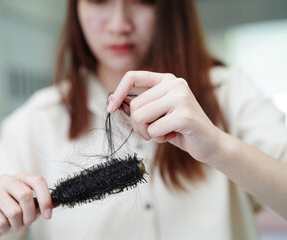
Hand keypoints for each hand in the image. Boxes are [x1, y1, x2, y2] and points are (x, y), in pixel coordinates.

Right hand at [0, 174, 51, 238]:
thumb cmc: (10, 213)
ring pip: (13, 211)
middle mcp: (6, 180)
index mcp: (21, 178)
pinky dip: (4, 228)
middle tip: (27, 223)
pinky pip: (0, 220)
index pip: (37, 180)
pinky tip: (2, 226)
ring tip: (13, 224)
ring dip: (17, 224)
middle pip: (25, 195)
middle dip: (30, 214)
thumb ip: (39, 206)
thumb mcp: (27, 209)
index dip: (45, 198)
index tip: (48, 215)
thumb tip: (54, 205)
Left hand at [107, 71, 223, 164]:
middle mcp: (174, 84)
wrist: (209, 143)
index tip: (110, 107)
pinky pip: (153, 130)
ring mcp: (181, 97)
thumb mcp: (156, 114)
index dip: (118, 92)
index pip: (132, 76)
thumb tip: (112, 101)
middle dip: (139, 124)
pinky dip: (159, 139)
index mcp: (166, 80)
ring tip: (165, 131)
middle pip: (134, 105)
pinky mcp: (184, 115)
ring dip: (148, 132)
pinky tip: (174, 135)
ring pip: (140, 117)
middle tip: (154, 130)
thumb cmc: (179, 129)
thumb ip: (138, 106)